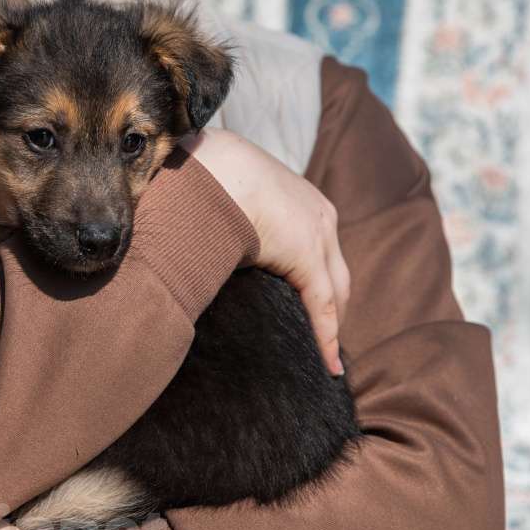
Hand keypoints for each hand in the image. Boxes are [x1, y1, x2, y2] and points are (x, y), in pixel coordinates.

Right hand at [180, 129, 349, 374]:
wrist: (214, 166)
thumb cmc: (207, 173)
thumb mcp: (222, 189)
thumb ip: (222, 209)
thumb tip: (194, 224)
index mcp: (299, 195)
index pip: (318, 241)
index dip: (316, 273)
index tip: (309, 294)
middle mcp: (318, 212)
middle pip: (335, 269)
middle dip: (333, 302)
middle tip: (324, 333)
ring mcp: (318, 233)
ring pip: (334, 289)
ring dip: (332, 322)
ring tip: (325, 353)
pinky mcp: (308, 255)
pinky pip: (322, 305)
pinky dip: (327, 336)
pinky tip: (329, 363)